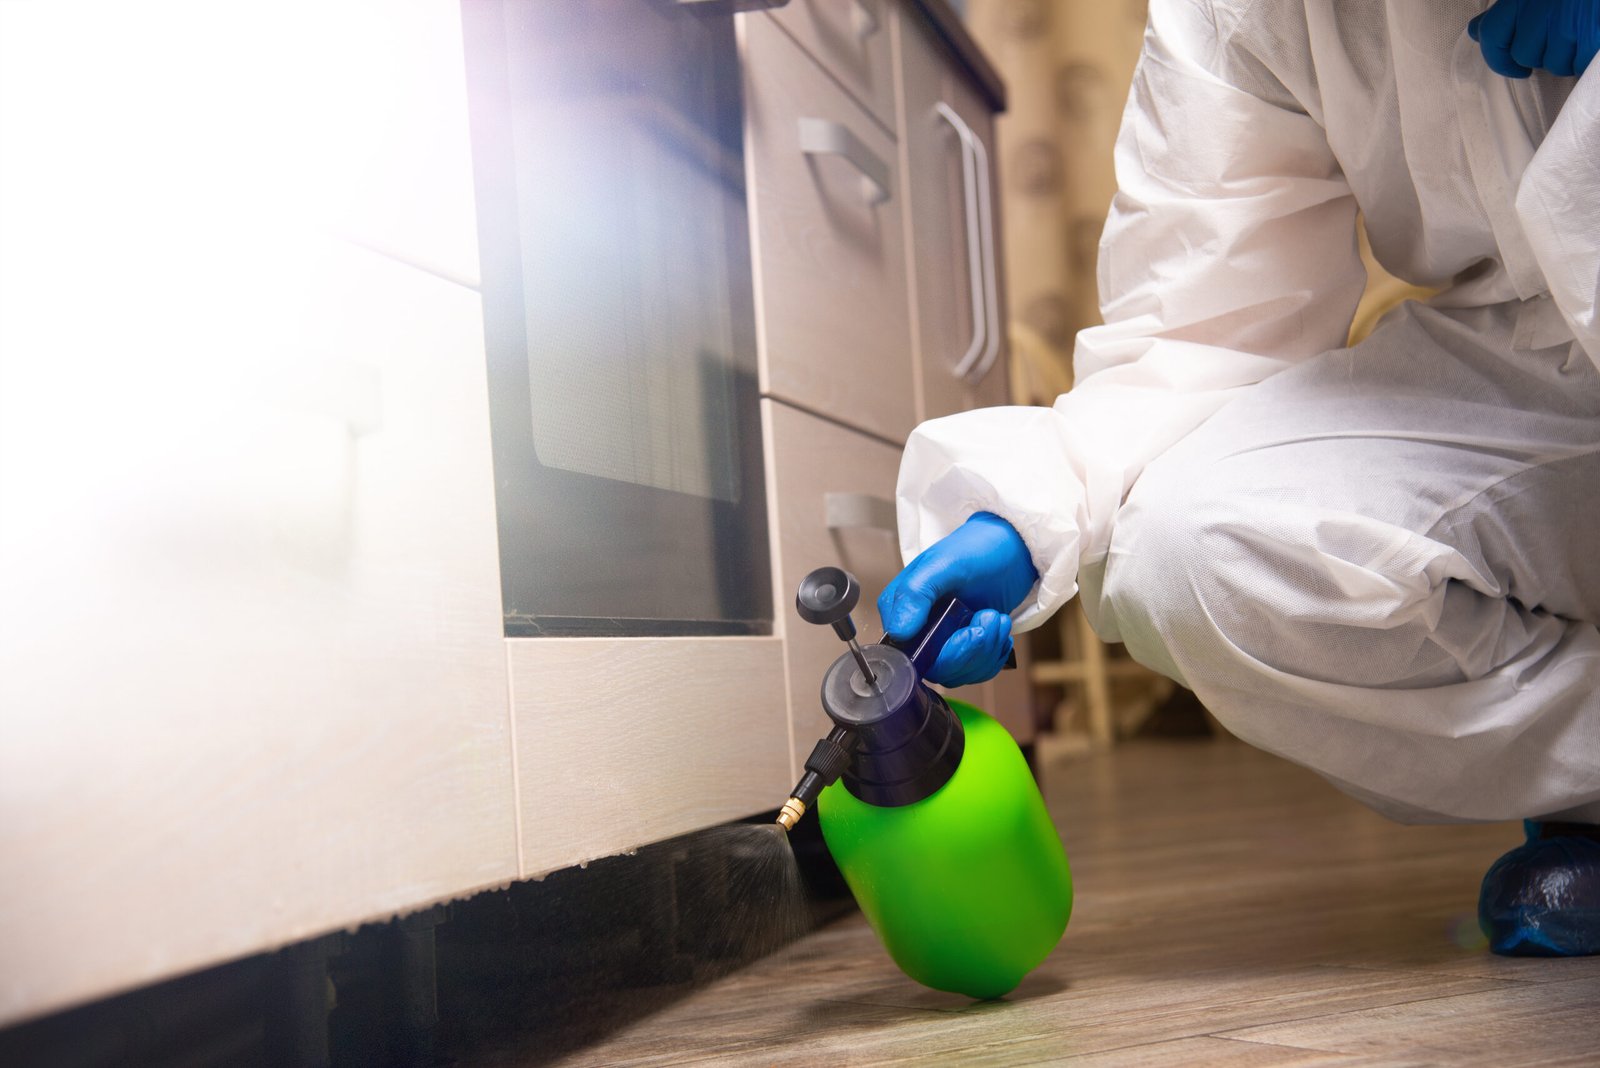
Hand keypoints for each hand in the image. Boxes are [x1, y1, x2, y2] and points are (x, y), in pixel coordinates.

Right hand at [878, 512, 1037, 686]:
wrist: (1012, 547)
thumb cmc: (977, 549)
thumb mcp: (944, 565)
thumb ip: (916, 594)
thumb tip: (898, 631)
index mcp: (900, 609)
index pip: (909, 655)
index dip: (944, 654)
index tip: (971, 632)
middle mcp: (916, 628)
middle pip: (938, 668)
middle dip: (972, 651)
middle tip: (990, 619)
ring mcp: (941, 639)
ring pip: (959, 673)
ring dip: (986, 651)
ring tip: (997, 618)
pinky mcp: (964, 645)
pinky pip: (975, 670)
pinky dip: (993, 655)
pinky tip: (998, 629)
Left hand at [1469, 0, 1598, 78]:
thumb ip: (1508, 11)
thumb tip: (1475, 30)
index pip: (1492, 34)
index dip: (1498, 58)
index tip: (1514, 69)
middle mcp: (1540, 8)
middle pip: (1525, 55)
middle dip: (1541, 55)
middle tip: (1561, 39)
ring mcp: (1566, 23)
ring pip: (1554, 64)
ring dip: (1565, 58)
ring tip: (1580, 35)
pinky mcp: (1590, 37)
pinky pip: (1578, 64)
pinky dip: (1584, 59)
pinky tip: (1591, 41)